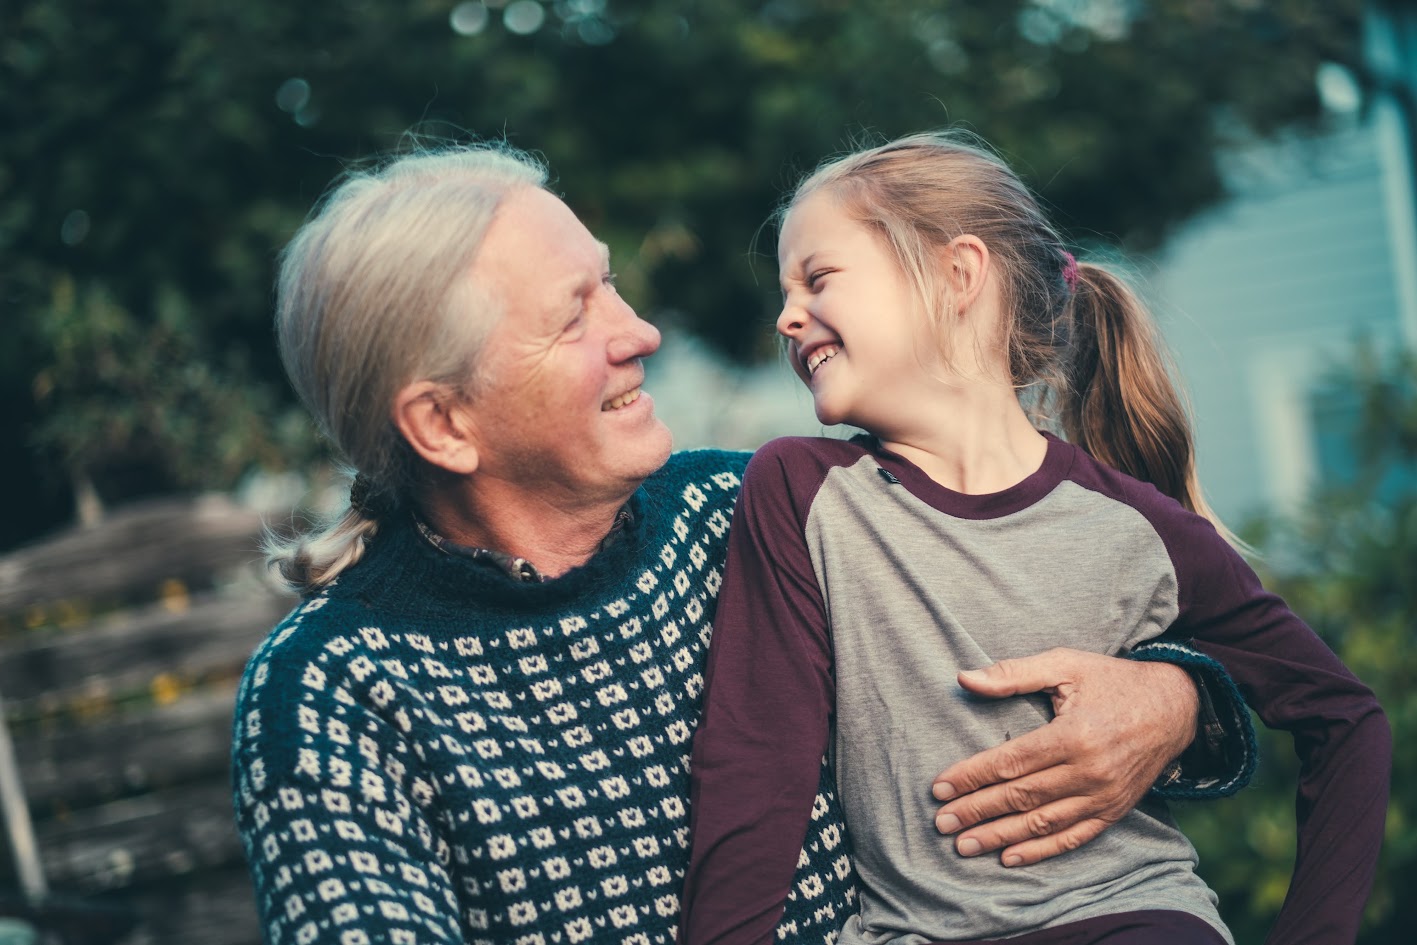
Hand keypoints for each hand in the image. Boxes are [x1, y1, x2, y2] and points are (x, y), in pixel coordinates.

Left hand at [930, 647, 1198, 866]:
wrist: (1175, 706)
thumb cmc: (1112, 680)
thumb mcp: (1065, 664)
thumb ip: (1013, 674)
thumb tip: (964, 677)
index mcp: (1073, 734)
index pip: (1011, 762)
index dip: (971, 776)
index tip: (939, 788)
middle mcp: (1090, 771)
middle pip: (1021, 796)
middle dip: (977, 811)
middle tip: (941, 823)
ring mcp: (1104, 795)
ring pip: (1043, 823)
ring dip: (1000, 836)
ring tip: (965, 845)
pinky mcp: (1115, 810)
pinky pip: (1073, 837)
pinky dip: (1041, 851)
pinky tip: (1010, 857)